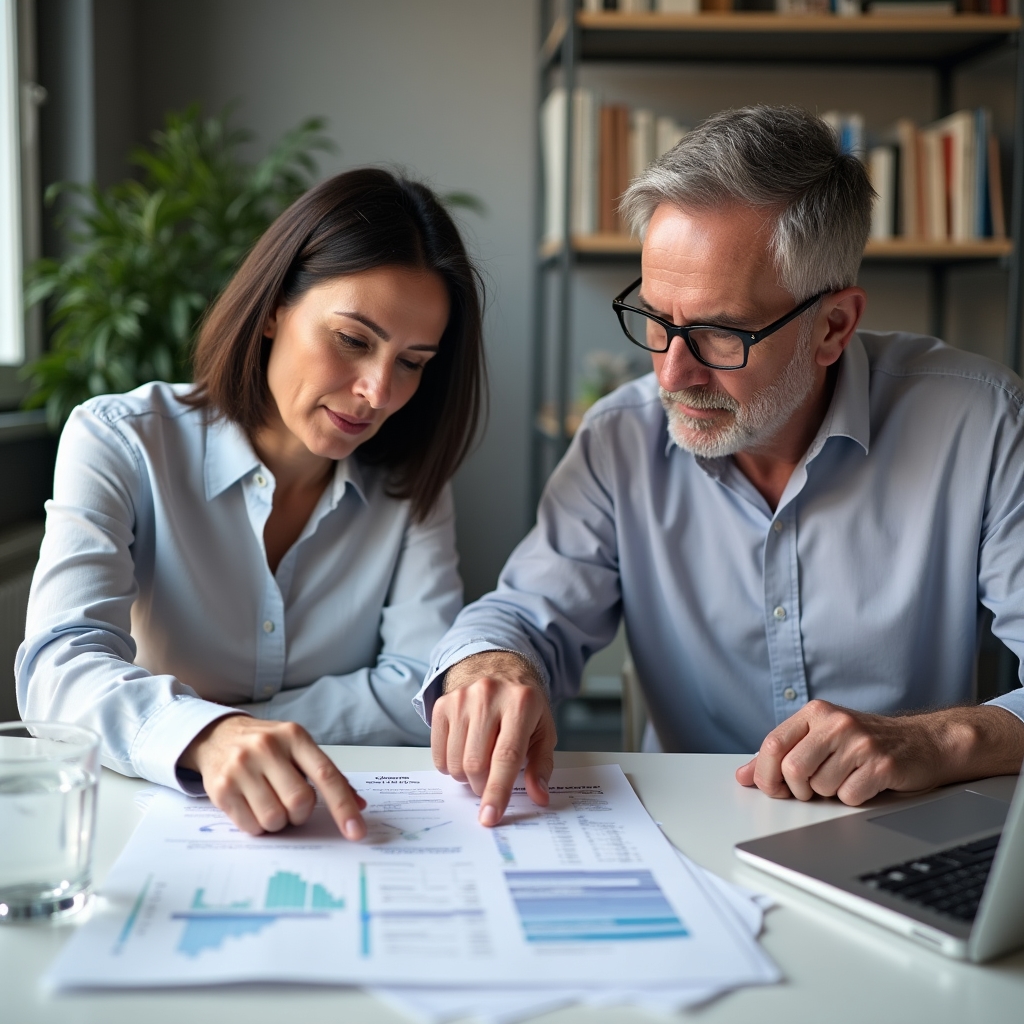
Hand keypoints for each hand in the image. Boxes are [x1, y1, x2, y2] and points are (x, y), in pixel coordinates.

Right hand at [178, 715, 366, 837]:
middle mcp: (267, 747)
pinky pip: (250, 826)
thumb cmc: (267, 746)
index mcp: (294, 736)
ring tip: (270, 803)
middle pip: (300, 801)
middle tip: (292, 806)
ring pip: (275, 818)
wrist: (218, 735)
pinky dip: (257, 826)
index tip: (356, 831)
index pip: (326, 775)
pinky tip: (252, 806)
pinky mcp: (220, 788)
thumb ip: (327, 775)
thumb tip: (358, 805)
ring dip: (278, 822)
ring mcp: (241, 767)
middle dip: (300, 814)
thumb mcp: (298, 748)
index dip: (343, 806)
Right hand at [431, 651, 556, 826]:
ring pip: (456, 761)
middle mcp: (489, 697)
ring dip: (466, 777)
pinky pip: (438, 752)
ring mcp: (462, 698)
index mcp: (521, 703)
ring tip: (480, 763)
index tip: (490, 816)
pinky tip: (464, 753)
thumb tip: (539, 796)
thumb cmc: (524, 703)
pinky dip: (450, 765)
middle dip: (482, 785)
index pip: (506, 756)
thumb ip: (541, 765)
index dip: (498, 790)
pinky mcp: (442, 703)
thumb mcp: (543, 728)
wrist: (497, 665)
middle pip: (476, 763)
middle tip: (491, 781)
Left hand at [736, 699, 1023, 805]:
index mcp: (814, 713)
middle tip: (812, 790)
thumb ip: (780, 755)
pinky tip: (865, 784)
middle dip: (798, 790)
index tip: (774, 789)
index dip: (766, 774)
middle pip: (792, 769)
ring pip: (820, 787)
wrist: (923, 743)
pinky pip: (849, 797)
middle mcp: (835, 723)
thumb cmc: (865, 743)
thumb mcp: (820, 739)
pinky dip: (853, 799)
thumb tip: (743, 776)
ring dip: (829, 794)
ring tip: (845, 780)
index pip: (772, 744)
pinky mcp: (882, 765)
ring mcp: (860, 742)